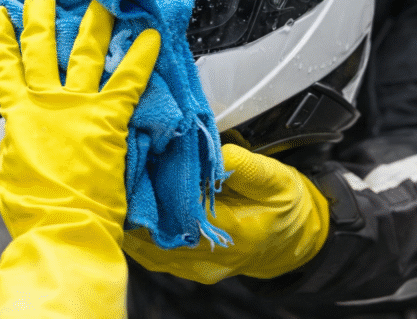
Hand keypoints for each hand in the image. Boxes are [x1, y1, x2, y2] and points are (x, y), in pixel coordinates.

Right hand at [0, 0, 159, 318]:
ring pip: (84, 52)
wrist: (61, 225)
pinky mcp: (109, 119)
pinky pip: (128, 80)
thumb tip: (24, 139)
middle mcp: (47, 101)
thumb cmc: (32, 208)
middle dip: (38, 12)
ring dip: (91, 22)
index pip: (4, 67)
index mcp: (19, 115)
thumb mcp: (9, 171)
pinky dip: (140, 56)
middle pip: (39, 46)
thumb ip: (18, 145)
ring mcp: (79, 106)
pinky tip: (152, 34)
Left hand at [122, 143, 329, 282]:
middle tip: (124, 169)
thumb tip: (209, 150)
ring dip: (135, 215)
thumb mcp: (275, 177)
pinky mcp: (186, 268)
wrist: (292, 241)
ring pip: (148, 245)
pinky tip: (133, 205)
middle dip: (139, 200)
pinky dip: (140, 229)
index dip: (159, 185)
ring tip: (125, 185)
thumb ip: (241, 165)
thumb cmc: (283, 205)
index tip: (142, 159)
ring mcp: (196, 267)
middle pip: (160, 229)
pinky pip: (152, 252)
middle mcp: (211, 256)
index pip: (185, 209)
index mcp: (235, 230)